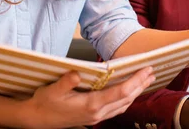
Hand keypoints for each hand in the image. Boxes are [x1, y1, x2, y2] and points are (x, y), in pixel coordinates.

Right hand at [22, 67, 154, 128]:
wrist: (36, 119)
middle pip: (126, 98)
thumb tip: (77, 74)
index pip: (120, 92)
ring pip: (123, 105)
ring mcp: (96, 117)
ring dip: (136, 92)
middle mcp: (97, 113)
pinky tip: (130, 93)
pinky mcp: (93, 117)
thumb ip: (66, 82)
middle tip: (152, 72)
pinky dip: (127, 99)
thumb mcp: (52, 90)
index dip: (136, 80)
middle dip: (141, 85)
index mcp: (91, 105)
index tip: (146, 69)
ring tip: (146, 80)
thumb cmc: (44, 103)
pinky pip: (116, 108)